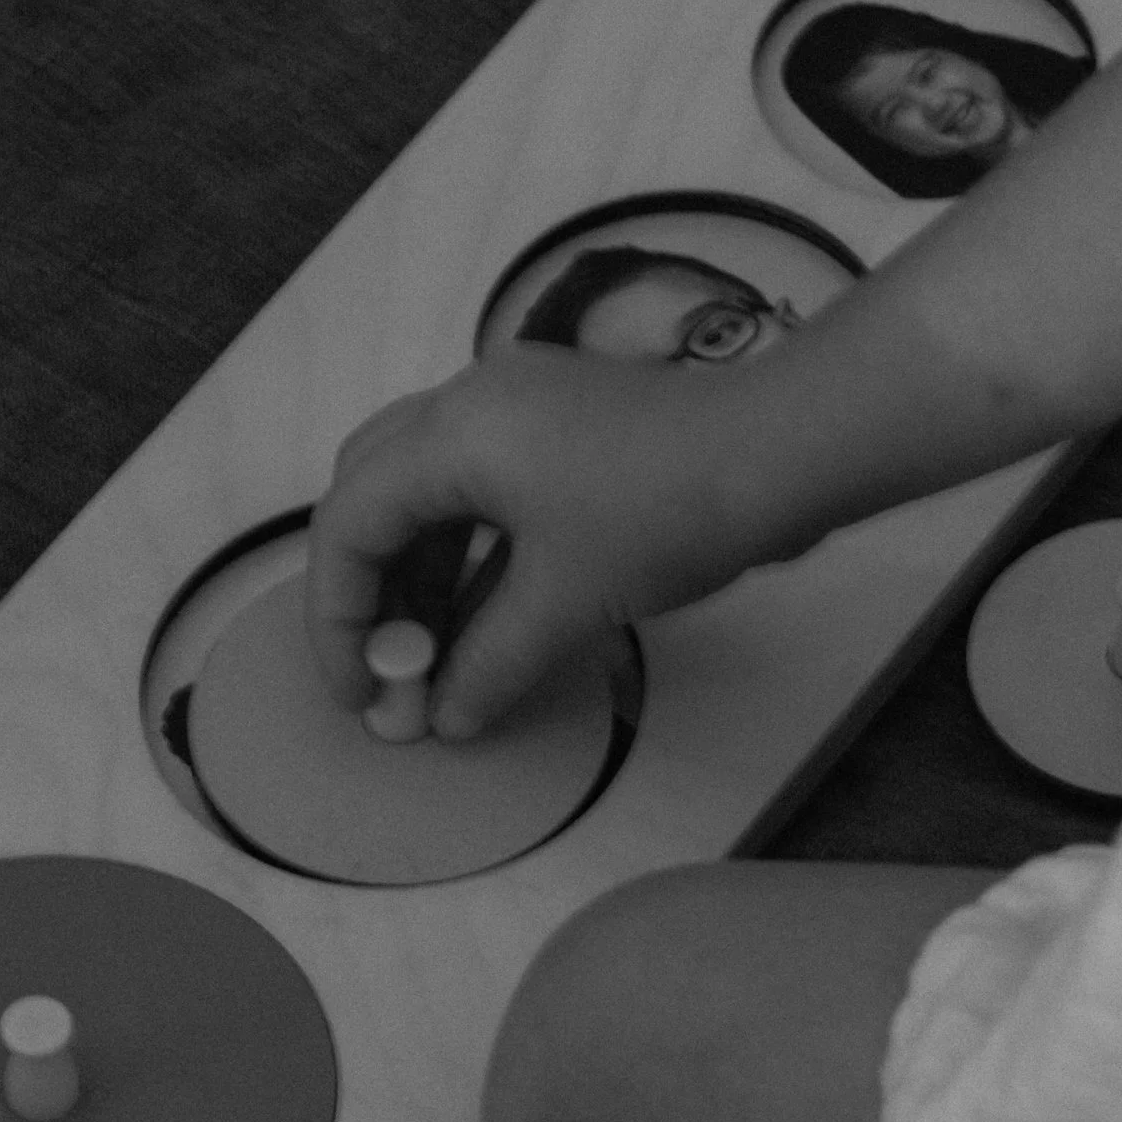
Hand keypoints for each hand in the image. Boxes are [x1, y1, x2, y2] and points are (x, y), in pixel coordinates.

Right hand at [303, 345, 796, 738]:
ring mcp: (519, 406)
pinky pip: (482, 487)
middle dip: (365, 586)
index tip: (362, 694)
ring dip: (418, 574)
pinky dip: (467, 552)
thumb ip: (488, 663)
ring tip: (429, 657)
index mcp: (452, 435)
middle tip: (383, 666)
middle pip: (371, 490)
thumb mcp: (565, 602)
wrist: (782, 450)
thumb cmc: (662, 513)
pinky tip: (478, 617)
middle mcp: (470, 404)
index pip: (350, 524)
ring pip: (427, 489)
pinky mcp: (563, 424)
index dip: (339, 618)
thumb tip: (446, 717)